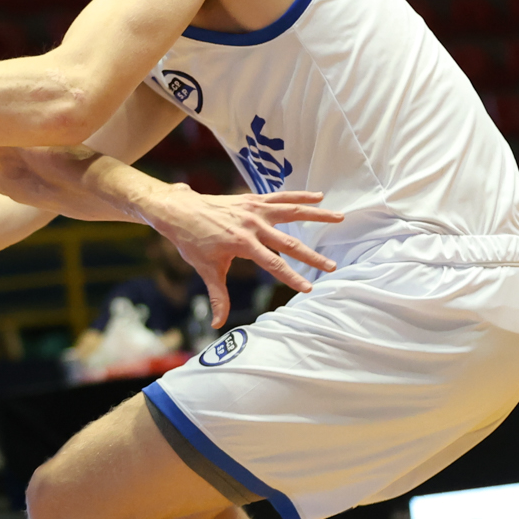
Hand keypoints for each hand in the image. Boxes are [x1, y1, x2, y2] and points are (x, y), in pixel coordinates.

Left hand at [147, 187, 342, 313]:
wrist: (178, 210)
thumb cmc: (191, 241)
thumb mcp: (206, 269)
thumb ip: (218, 296)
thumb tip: (218, 323)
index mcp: (242, 242)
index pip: (273, 264)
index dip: (292, 277)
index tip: (309, 287)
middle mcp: (252, 224)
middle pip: (289, 242)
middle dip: (312, 256)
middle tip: (332, 266)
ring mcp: (254, 209)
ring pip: (292, 211)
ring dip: (317, 215)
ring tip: (340, 218)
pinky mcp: (253, 200)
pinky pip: (281, 197)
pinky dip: (300, 196)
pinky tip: (319, 196)